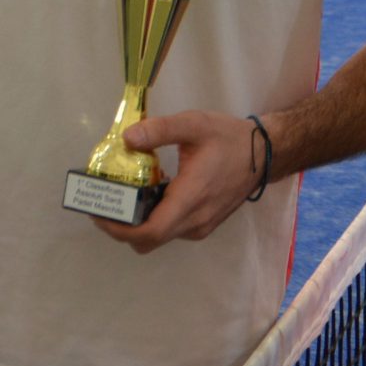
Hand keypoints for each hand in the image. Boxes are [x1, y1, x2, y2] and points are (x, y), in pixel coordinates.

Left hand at [90, 111, 264, 254]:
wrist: (265, 154)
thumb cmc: (230, 139)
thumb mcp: (195, 124)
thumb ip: (161, 129)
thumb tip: (127, 138)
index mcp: (191, 198)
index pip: (149, 232)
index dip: (118, 229)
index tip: (100, 213)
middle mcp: (195, 221)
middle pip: (148, 240)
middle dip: (120, 228)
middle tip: (105, 205)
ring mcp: (201, 226)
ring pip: (159, 237)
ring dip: (137, 225)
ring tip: (124, 198)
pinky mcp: (204, 224)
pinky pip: (171, 230)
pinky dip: (154, 220)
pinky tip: (151, 196)